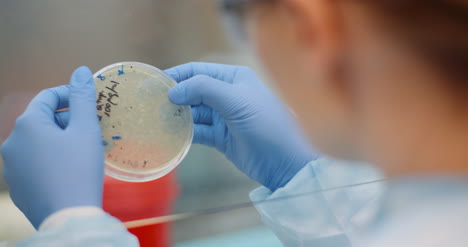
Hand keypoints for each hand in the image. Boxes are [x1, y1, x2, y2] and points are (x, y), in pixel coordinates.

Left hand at [1, 67, 104, 228]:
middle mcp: (13, 142)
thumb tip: (80, 70)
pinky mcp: (18, 185)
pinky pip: (36, 162)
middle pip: (43, 120)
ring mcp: (12, 166)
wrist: (68, 217)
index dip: (71, 94)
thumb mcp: (85, 129)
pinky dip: (53, 158)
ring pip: (39, 142)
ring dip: (61, 139)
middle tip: (93, 129)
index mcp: (27, 124)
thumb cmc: (79, 169)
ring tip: (84, 150)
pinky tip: (71, 168)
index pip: (48, 96)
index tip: (90, 101)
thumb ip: (82, 98)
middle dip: (68, 120)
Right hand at [165, 63, 317, 190]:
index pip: (198, 71)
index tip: (153, 84)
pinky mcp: (221, 138)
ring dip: (177, 117)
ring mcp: (224, 117)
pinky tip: (170, 135)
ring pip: (193, 113)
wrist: (284, 162)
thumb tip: (173, 90)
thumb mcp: (236, 101)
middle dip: (173, 98)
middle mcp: (227, 95)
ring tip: (155, 121)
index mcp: (234, 78)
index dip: (176, 75)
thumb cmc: (265, 124)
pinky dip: (185, 133)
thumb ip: (204, 89)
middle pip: (193, 92)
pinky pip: (197, 132)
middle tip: (149, 105)